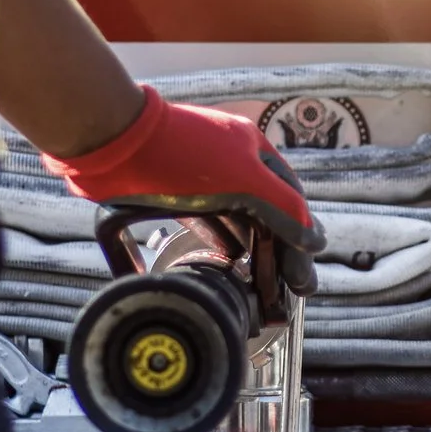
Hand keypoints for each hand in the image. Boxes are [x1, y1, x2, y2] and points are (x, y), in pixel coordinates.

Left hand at [43, 86, 323, 257]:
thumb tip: (316, 241)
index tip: (302, 277)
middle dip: (278, 252)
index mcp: (253, 151)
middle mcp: (231, 162)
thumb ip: (285, 210)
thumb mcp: (246, 182)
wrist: (115, 141)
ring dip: (250, 250)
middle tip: (287, 290)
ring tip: (259, 283)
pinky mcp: (171, 193)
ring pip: (235, 220)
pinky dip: (218, 241)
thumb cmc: (183, 155)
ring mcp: (200, 179)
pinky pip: (203, 222)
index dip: (300, 239)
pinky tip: (226, 261)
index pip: (290, 200)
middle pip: (264, 213)